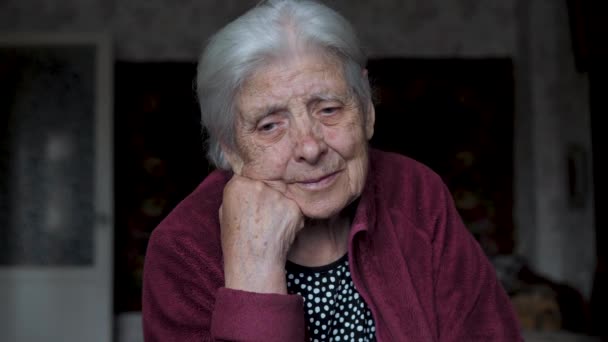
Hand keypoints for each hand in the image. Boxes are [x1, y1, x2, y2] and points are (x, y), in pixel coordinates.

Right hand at [219, 175, 303, 293]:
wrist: (253, 262)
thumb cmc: (236, 241)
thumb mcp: (225, 212)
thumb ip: (237, 193)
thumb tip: (247, 184)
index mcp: (238, 184)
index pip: (252, 175)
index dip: (257, 189)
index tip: (257, 200)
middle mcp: (258, 185)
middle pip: (270, 182)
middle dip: (270, 195)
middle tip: (265, 215)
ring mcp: (277, 195)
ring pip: (284, 194)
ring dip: (282, 206)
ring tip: (272, 225)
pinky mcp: (293, 206)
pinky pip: (295, 207)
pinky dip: (292, 217)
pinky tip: (281, 229)